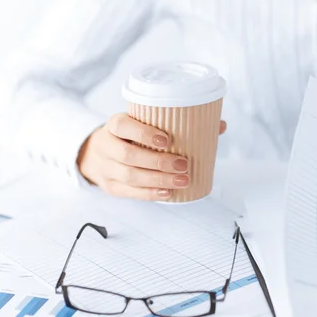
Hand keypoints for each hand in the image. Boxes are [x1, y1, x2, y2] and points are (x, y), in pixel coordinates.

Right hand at [78, 113, 226, 200]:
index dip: (143, 133)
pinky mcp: (110, 186)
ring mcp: (105, 168)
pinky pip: (129, 192)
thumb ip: (178, 123)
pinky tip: (167, 193)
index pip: (122, 125)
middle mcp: (106, 145)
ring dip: (158, 180)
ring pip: (129, 176)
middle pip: (128, 155)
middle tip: (183, 164)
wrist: (97, 153)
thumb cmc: (130, 136)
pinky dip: (149, 194)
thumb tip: (219, 124)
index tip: (167, 140)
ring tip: (182, 181)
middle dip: (158, 162)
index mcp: (114, 125)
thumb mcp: (144, 124)